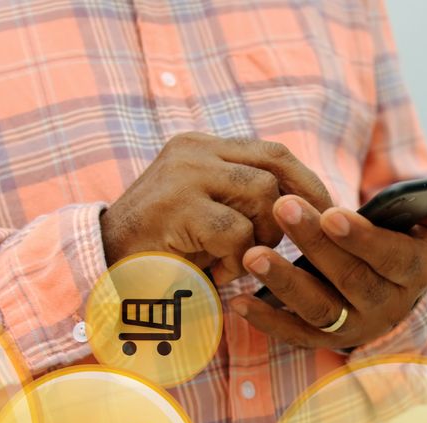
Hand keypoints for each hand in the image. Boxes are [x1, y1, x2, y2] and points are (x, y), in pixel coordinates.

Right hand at [100, 132, 331, 282]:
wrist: (100, 268)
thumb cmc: (164, 250)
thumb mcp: (207, 212)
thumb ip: (244, 198)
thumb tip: (312, 208)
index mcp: (201, 146)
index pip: (273, 152)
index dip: (308, 183)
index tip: (326, 214)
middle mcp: (194, 151)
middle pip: (275, 169)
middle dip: (296, 211)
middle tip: (297, 245)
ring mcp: (184, 175)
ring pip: (262, 197)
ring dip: (260, 239)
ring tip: (235, 262)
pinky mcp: (178, 207)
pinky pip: (237, 232)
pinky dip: (236, 260)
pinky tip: (216, 273)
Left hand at [229, 169, 426, 348]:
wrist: (390, 291)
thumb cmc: (404, 242)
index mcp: (414, 273)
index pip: (389, 257)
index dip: (361, 238)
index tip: (332, 213)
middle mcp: (387, 306)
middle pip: (348, 279)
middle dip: (313, 245)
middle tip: (281, 209)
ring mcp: (354, 326)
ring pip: (319, 309)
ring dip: (283, 284)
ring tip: (252, 255)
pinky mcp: (325, 339)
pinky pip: (294, 334)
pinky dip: (266, 320)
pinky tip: (238, 300)